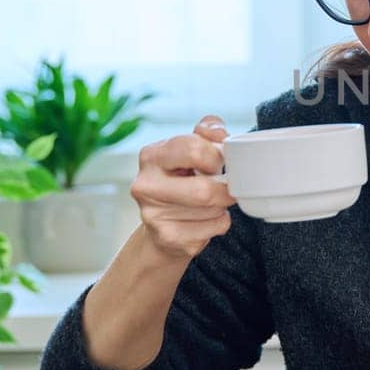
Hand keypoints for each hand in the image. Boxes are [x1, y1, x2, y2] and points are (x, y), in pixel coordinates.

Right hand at [129, 114, 239, 265]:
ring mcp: (153, 215)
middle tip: (223, 185)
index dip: (216, 156)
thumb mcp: (191, 148)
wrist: (162, 223)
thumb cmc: (181, 179)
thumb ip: (208, 131)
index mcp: (151, 156)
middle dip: (224, 188)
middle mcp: (145, 185)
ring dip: (222, 205)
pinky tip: (205, 219)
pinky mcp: (168, 238)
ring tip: (210, 202)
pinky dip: (219, 222)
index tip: (218, 162)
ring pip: (213, 209)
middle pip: (204, 189)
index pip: (193, 149)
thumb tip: (220, 134)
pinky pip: (214, 227)